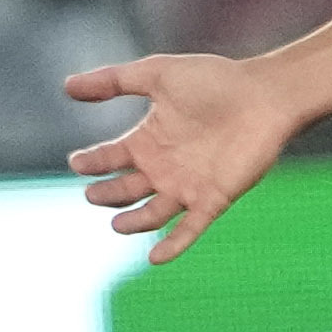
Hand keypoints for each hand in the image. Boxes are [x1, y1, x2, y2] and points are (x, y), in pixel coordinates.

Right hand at [66, 47, 293, 264]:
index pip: (110, 158)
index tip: (76, 162)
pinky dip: (173, 245)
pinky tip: (155, 258)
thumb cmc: (214, 81)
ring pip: (152, 214)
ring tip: (117, 224)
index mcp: (149, 140)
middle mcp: (164, 167)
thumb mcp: (156, 74)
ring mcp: (187, 186)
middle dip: (107, 194)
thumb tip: (66, 87)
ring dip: (134, 222)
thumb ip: (113, 80)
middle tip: (92, 193)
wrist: (265, 95)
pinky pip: (190, 229)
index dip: (92, 162)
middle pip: (125, 189)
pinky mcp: (213, 199)